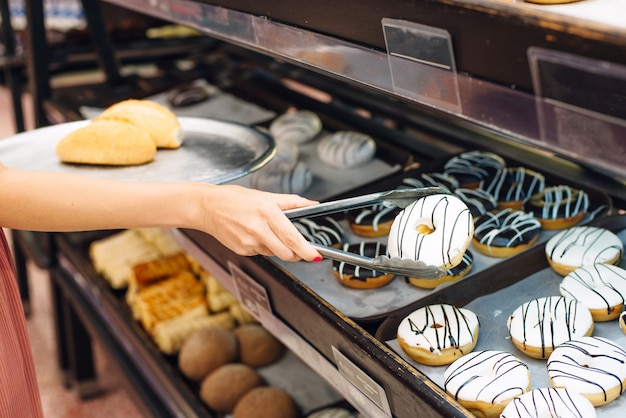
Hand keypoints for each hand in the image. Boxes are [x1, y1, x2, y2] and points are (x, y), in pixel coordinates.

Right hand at [200, 185, 321, 261]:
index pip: (292, 237)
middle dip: (296, 254)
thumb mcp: (265, 196)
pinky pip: (261, 253)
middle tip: (298, 247)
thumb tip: (313, 205)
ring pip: (274, 253)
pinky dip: (263, 246)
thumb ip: (292, 202)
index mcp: (267, 212)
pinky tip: (253, 234)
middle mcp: (258, 229)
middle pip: (286, 253)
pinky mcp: (241, 250)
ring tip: (266, 231)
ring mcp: (248, 242)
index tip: (316, 256)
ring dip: (278, 247)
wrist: (207, 207)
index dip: (306, 250)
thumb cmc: (234, 199)